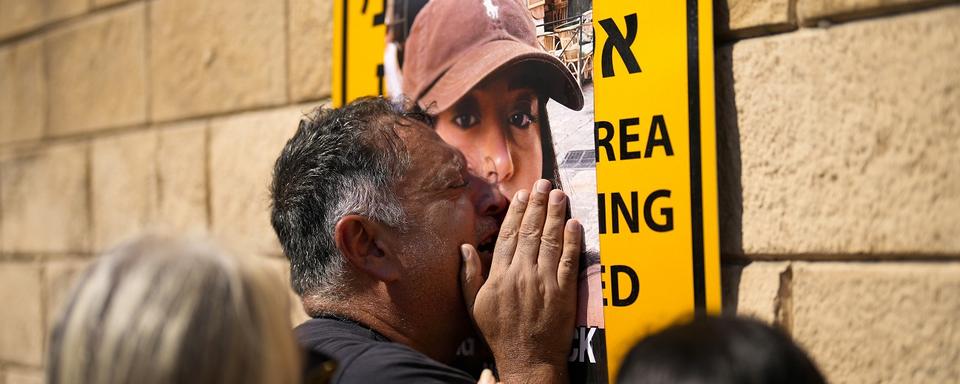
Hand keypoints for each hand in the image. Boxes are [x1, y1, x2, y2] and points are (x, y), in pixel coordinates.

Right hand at [461, 179, 581, 383]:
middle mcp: (521, 275)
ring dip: (555, 215)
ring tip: (559, 194)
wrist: (527, 359)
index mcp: (499, 276)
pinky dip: (572, 241)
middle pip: (530, 231)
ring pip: (550, 241)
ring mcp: (544, 283)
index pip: (508, 235)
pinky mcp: (564, 293)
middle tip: (544, 184)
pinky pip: (568, 261)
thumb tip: (465, 247)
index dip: (517, 212)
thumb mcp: (474, 305)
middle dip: (538, 205)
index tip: (523, 194)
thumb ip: (469, 275)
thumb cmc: (499, 333)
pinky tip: (574, 223)